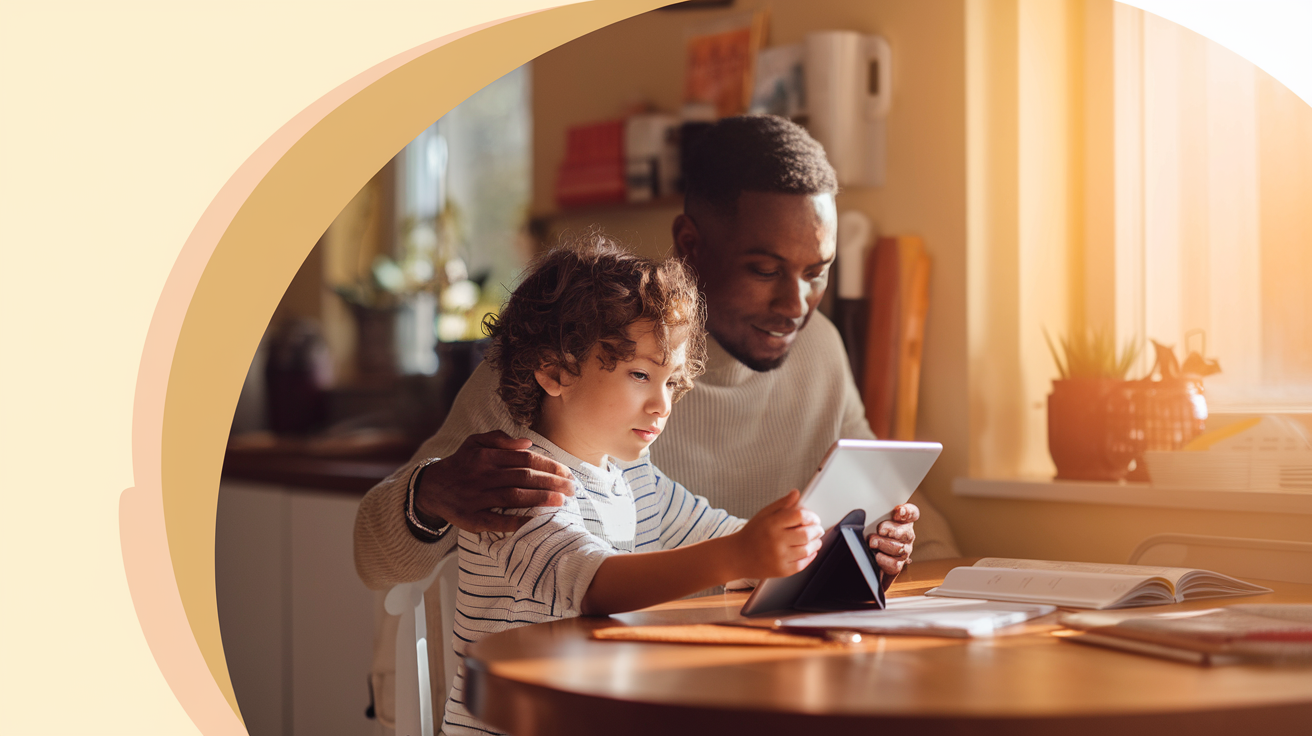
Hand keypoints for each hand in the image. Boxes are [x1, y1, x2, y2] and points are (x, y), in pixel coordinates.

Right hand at [413, 430, 574, 533]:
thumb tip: (528, 442)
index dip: (549, 465)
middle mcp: (482, 475)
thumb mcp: (475, 443)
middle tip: (571, 489)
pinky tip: (534, 522)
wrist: (432, 488)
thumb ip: (500, 438)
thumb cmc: (462, 464)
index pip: (525, 459)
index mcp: (487, 456)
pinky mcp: (470, 518)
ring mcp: (476, 497)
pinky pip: (495, 520)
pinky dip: (515, 522)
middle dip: (551, 483)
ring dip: (539, 499)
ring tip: (561, 501)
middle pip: (523, 477)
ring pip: (513, 497)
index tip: (567, 473)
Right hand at [728, 490, 823, 579]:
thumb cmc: (751, 534)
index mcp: (772, 523)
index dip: (811, 516)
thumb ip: (782, 504)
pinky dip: (810, 556)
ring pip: (807, 549)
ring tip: (815, 540)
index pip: (800, 516)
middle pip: (807, 533)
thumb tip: (796, 493)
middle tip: (817, 528)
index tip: (813, 518)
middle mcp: (776, 541)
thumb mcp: (764, 514)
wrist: (737, 557)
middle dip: (817, 530)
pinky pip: (803, 563)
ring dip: (816, 543)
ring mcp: (779, 557)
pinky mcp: (782, 570)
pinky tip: (809, 551)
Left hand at [868, 503, 917, 588]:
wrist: (865, 558)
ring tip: (872, 543)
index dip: (908, 512)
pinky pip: (895, 564)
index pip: (912, 513)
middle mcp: (906, 535)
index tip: (898, 512)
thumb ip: (872, 517)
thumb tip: (859, 514)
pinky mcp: (897, 565)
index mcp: (902, 521)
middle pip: (906, 532)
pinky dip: (884, 560)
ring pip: (900, 548)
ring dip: (884, 544)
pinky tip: (877, 556)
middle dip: (892, 530)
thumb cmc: (868, 534)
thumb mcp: (870, 523)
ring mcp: (904, 551)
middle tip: (880, 530)